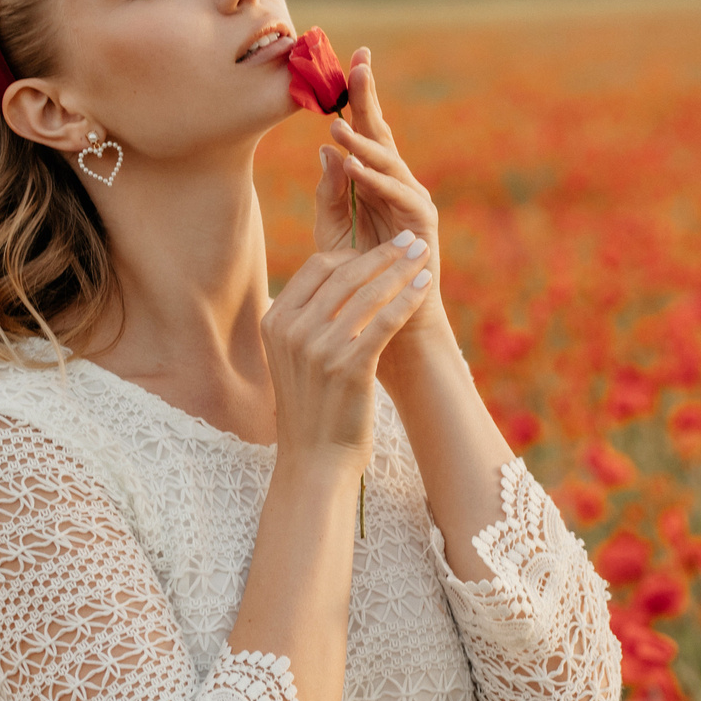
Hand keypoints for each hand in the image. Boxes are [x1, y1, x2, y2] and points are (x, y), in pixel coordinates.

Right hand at [261, 228, 435, 459]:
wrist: (315, 460)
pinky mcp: (349, 367)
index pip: (316, 267)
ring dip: (401, 269)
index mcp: (275, 321)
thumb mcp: (294, 357)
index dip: (353, 252)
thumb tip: (337, 277)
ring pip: (368, 293)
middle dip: (383, 252)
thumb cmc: (312, 406)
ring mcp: (318, 349)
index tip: (380, 247)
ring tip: (424, 255)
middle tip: (411, 240)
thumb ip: (306, 318)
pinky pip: (385, 320)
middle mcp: (292, 331)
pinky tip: (426, 286)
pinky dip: (408, 298)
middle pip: (344, 273)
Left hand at [312, 47, 454, 368]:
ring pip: (389, 162)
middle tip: (358, 61)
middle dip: (371, 98)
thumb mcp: (333, 233)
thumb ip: (329, 194)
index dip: (358, 97)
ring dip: (362, 140)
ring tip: (334, 121)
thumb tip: (326, 150)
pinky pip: (399, 195)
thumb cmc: (358, 281)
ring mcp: (414, 203)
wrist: (388, 327)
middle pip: (382, 134)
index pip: (364, 132)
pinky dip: (375, 179)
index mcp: (376, 182)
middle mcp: (398, 186)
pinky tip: (352, 165)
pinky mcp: (422, 227)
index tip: (350, 56)